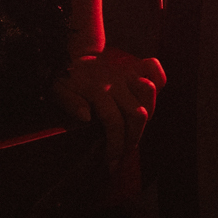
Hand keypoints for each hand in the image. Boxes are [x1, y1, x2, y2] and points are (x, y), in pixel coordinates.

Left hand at [52, 46, 164, 169]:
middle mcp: (115, 82)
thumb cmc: (66, 78)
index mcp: (97, 91)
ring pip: (148, 91)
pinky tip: (150, 98)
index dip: (115, 145)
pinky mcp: (133, 66)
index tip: (112, 162)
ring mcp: (126, 72)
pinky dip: (158, 79)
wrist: (73, 55)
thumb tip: (86, 117)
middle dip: (133, 138)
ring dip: (148, 114)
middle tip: (124, 151)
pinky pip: (153, 68)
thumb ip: (70, 103)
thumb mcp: (59, 90)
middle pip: (137, 114)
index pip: (114, 122)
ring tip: (135, 129)